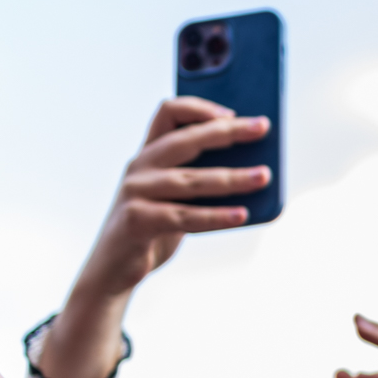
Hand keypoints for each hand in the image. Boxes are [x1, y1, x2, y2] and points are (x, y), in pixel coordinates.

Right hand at [76, 99, 270, 298]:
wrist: (114, 269)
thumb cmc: (154, 230)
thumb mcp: (177, 199)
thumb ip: (202, 180)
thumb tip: (257, 172)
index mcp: (149, 154)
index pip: (169, 112)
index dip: (201, 108)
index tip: (233, 115)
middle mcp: (140, 166)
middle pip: (187, 139)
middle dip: (227, 131)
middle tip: (262, 128)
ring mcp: (135, 192)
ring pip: (190, 180)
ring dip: (232, 177)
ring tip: (263, 177)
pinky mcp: (135, 220)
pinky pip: (184, 216)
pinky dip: (216, 216)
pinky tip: (242, 215)